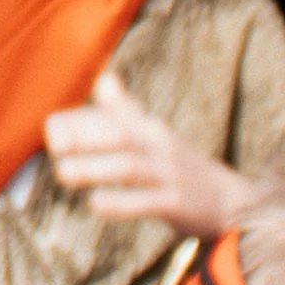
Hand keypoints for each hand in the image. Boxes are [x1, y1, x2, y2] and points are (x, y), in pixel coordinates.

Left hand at [42, 70, 256, 234]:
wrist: (234, 202)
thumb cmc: (182, 168)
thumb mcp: (157, 136)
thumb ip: (127, 111)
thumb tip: (105, 79)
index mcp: (151, 130)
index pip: (115, 116)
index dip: (82, 121)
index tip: (51, 128)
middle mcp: (161, 147)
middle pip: (122, 134)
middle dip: (86, 137)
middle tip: (54, 145)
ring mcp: (170, 175)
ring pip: (131, 168)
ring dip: (96, 169)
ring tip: (64, 174)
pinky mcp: (178, 204)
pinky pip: (148, 203)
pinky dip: (121, 203)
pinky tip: (95, 204)